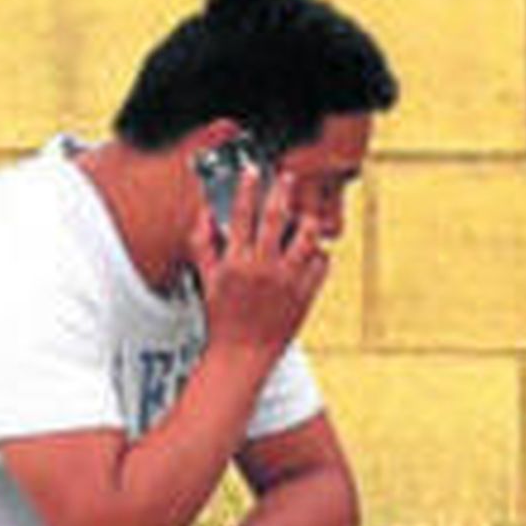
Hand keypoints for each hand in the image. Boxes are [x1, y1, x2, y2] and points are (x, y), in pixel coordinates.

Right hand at [190, 165, 329, 363]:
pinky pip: (322, 264)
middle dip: (282, 191)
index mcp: (236, 262)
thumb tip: (204, 214)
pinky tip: (311, 253)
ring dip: (307, 221)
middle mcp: (263, 268)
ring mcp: (287, 281)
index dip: (246, 188)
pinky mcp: (306, 294)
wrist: (242, 355)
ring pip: (307, 237)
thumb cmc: (223, 319)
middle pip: (276, 217)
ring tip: (305, 217)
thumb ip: (203, 243)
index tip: (252, 171)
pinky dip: (319, 254)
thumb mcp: (207, 279)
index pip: (240, 215)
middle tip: (287, 176)